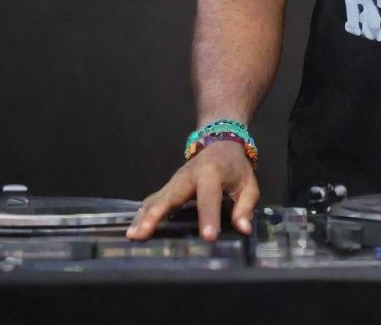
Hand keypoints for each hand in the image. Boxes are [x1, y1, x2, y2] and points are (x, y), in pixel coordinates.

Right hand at [125, 141, 258, 241]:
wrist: (221, 142)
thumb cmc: (235, 167)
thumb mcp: (248, 184)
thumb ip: (245, 207)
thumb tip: (243, 230)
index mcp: (212, 172)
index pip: (209, 196)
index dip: (208, 216)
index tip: (208, 237)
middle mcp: (188, 175)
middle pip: (171, 195)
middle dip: (156, 214)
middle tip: (143, 234)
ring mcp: (175, 180)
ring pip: (156, 198)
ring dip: (143, 216)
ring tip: (132, 236)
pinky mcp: (168, 187)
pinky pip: (153, 200)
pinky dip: (142, 214)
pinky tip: (133, 230)